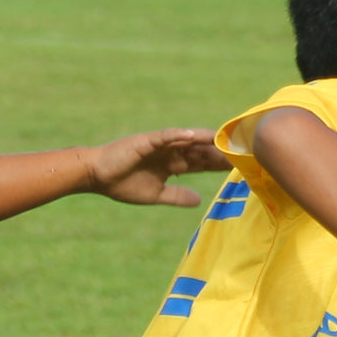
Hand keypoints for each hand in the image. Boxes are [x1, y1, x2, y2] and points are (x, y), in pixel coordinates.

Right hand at [81, 128, 227, 206]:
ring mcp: (158, 145)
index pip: (200, 163)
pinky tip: (193, 136)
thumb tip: (199, 201)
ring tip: (223, 140)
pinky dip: (177, 135)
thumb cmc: (122, 185)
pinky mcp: (145, 141)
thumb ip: (176, 195)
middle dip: (218, 152)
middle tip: (240, 151)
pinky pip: (164, 137)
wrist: (97, 177)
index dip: (218, 164)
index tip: (239, 166)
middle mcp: (169, 152)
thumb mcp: (155, 194)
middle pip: (199, 150)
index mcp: (171, 165)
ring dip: (204, 139)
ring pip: (186, 140)